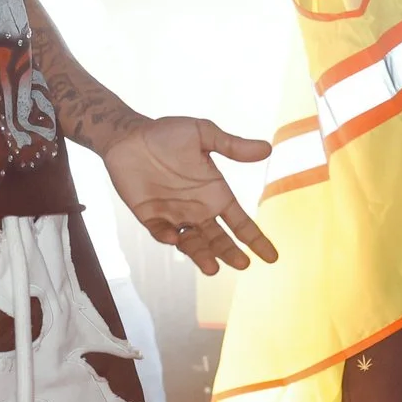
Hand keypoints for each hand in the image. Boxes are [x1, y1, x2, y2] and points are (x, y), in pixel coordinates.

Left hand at [103, 117, 279, 274]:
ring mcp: (174, 215)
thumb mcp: (202, 134)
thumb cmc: (167, 133)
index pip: (240, 222)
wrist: (129, 136)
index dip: (256, 239)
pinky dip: (168, 237)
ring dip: (202, 255)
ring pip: (193, 243)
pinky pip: (161, 232)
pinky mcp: (150, 217)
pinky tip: (174, 237)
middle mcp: (198, 209)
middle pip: (219, 239)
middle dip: (230, 253)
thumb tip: (267, 148)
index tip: (272, 257)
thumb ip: (231, 145)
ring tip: (212, 268)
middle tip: (243, 264)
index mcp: (215, 193)